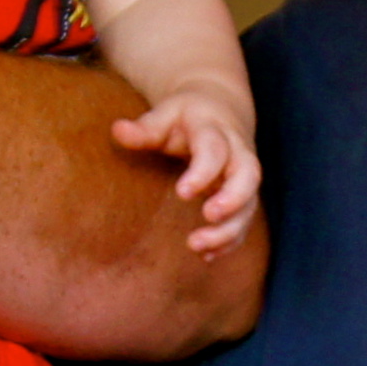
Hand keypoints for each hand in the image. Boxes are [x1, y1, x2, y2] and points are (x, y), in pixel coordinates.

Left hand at [111, 88, 258, 258]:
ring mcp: (243, 177)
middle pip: (249, 175)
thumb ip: (144, 128)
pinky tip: (207, 256)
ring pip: (249, 204)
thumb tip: (117, 130)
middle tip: (209, 216)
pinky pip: (244, 221)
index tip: (182, 192)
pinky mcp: (243, 196)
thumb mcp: (165, 114)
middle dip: (233, 199)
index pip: (215, 150)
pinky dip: (229, 241)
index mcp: (215, 130)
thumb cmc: (186, 115)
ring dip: (228, 229)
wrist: (220, 109)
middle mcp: (236, 153)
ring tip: (198, 246)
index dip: (203, 172)